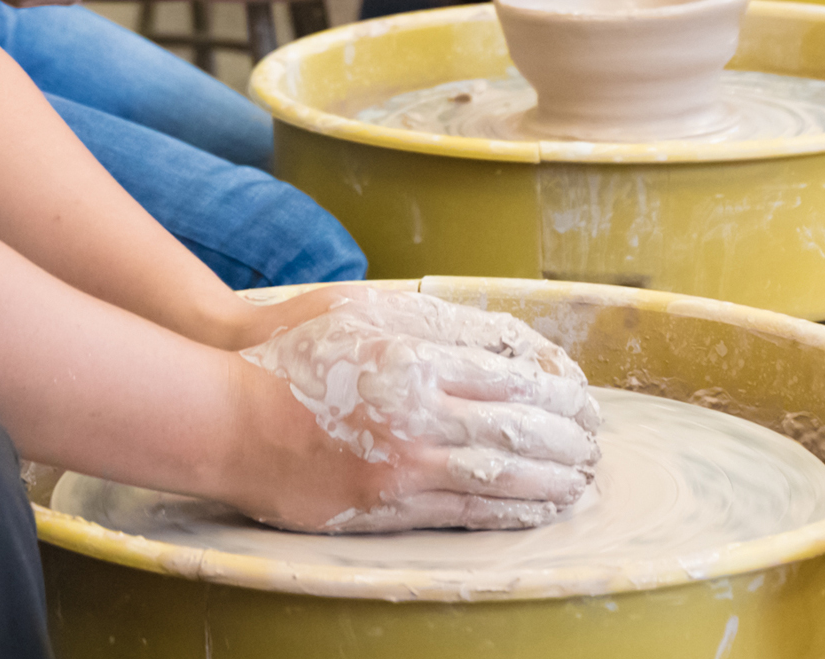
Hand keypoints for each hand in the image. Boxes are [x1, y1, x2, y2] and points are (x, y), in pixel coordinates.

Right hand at [234, 293, 601, 533]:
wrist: (230, 416)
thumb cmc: (294, 353)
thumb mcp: (363, 310)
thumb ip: (432, 320)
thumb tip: (500, 339)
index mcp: (412, 358)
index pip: (511, 376)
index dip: (557, 392)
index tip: (583, 400)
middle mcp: (415, 413)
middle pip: (516, 430)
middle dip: (566, 439)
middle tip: (594, 444)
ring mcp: (400, 466)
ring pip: (499, 478)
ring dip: (550, 482)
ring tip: (581, 481)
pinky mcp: (385, 507)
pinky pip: (463, 514)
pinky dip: (509, 514)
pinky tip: (536, 510)